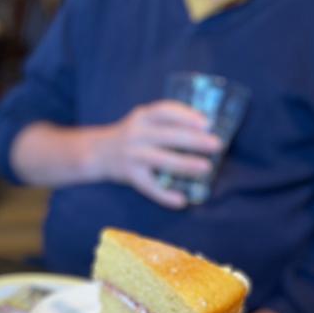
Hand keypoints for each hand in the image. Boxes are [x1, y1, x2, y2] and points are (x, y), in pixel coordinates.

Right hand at [101, 101, 221, 207]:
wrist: (97, 152)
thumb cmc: (130, 135)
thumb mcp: (143, 121)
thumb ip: (165, 122)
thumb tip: (204, 130)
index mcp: (142, 116)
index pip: (166, 111)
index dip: (187, 116)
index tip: (206, 123)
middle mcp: (136, 134)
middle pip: (169, 136)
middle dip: (195, 140)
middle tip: (216, 145)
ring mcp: (133, 155)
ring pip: (163, 160)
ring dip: (186, 164)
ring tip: (206, 168)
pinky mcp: (130, 175)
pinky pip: (150, 187)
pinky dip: (165, 196)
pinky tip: (181, 201)